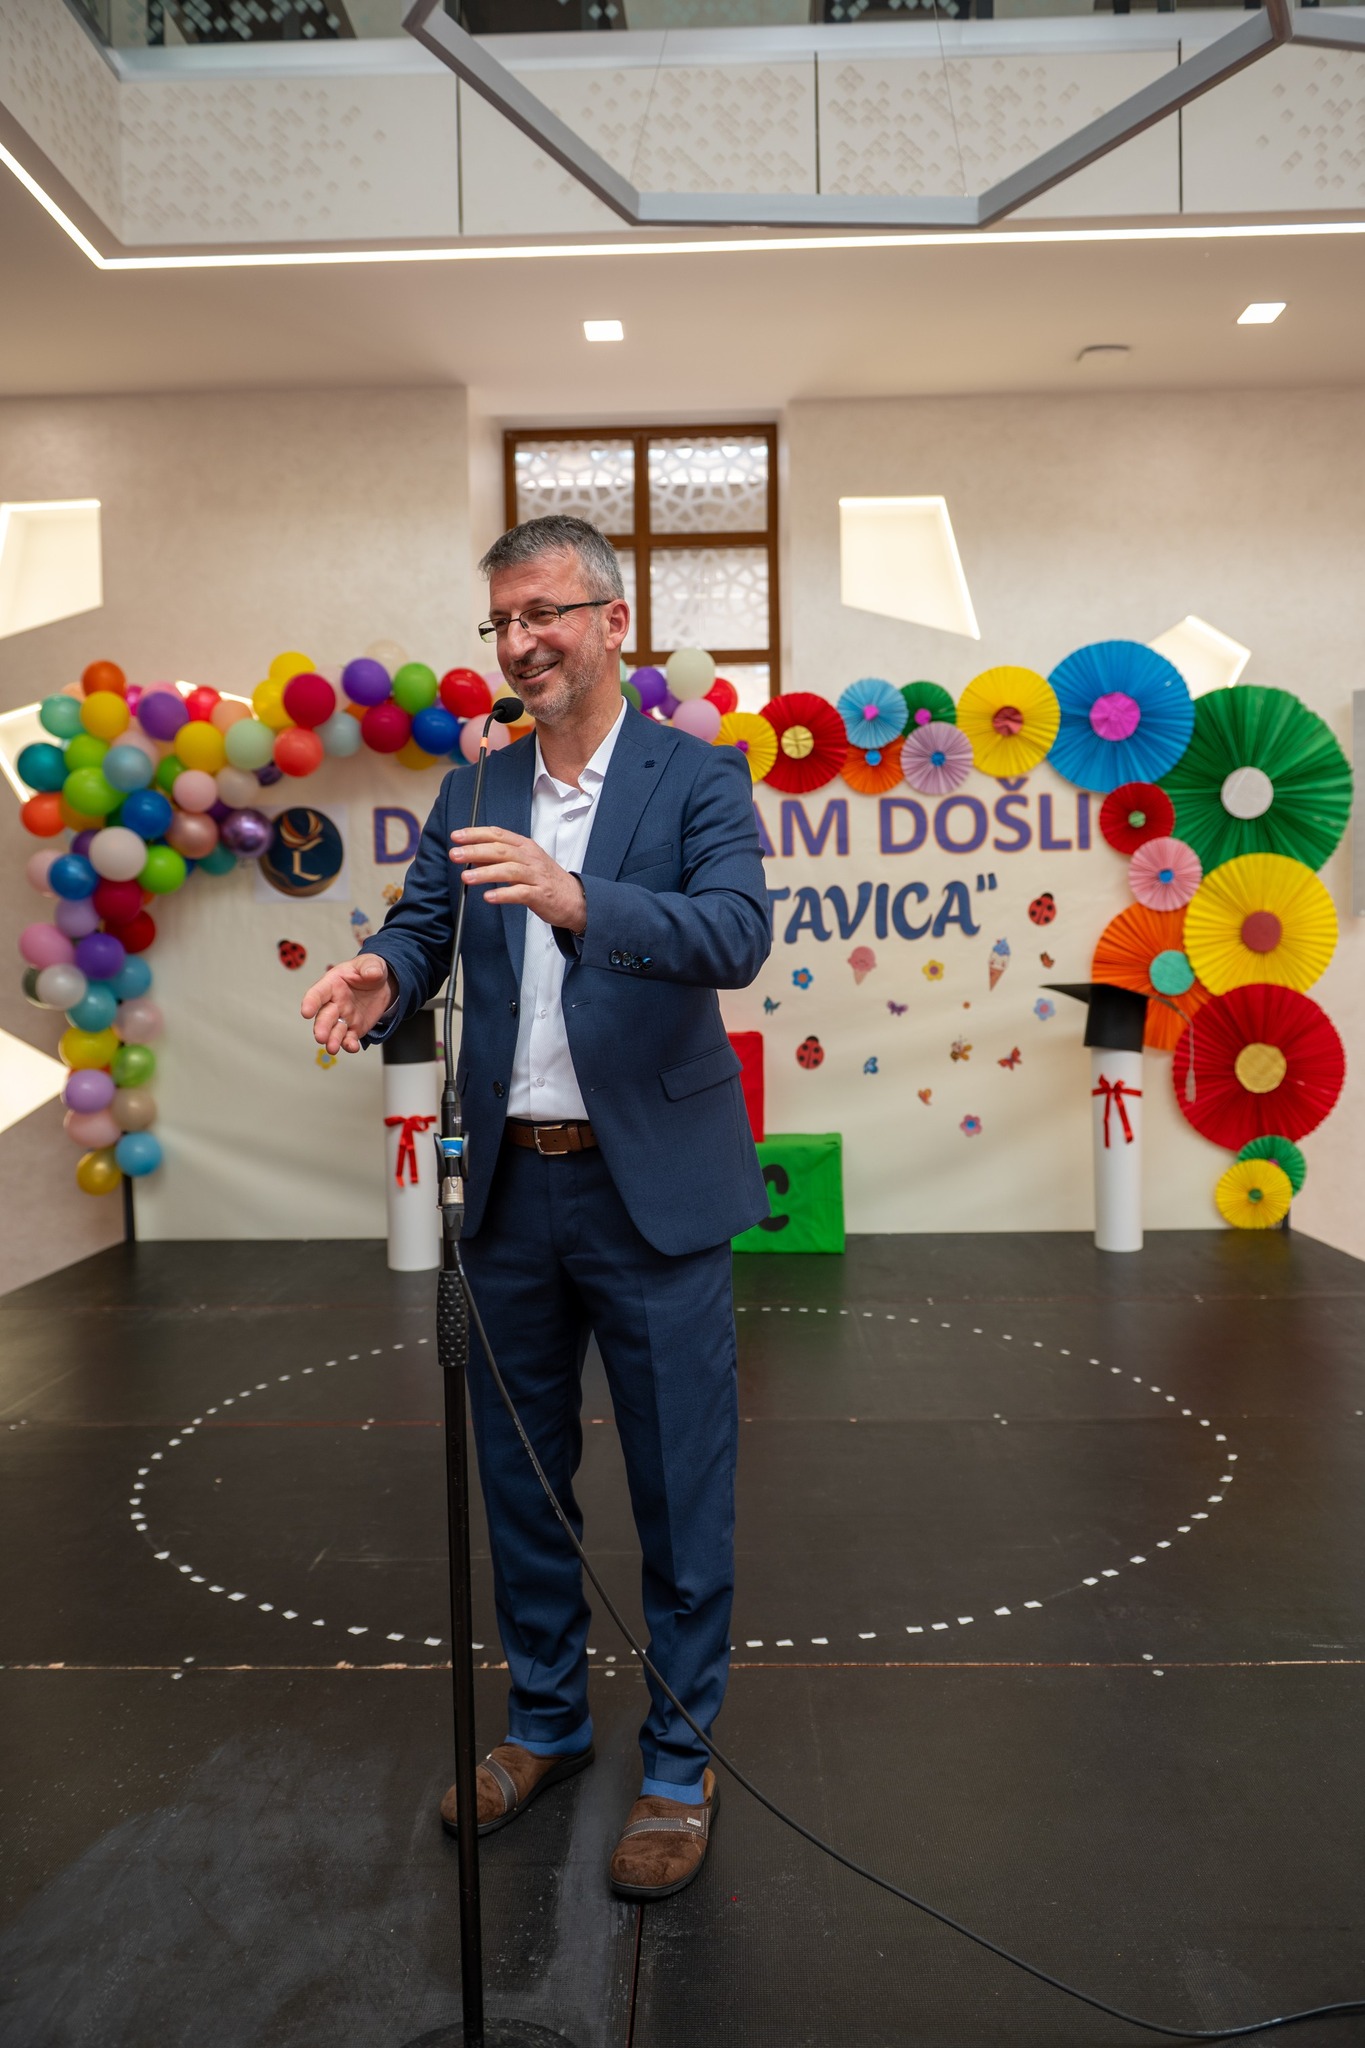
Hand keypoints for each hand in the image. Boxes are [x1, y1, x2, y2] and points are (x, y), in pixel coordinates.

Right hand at [300, 952, 396, 1055]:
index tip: (306, 1012)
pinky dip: (349, 1044)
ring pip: (334, 1031)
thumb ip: (371, 967)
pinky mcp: (353, 1028)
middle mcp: (334, 1003)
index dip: (311, 1002)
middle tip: (321, 1037)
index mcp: (332, 984)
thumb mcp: (372, 963)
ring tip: (332, 1048)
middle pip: (324, 1016)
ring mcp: (343, 1017)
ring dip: (332, 1040)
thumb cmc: (369, 970)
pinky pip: (349, 1038)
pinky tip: (352, 1047)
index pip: (318, 993)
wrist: (382, 985)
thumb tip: (372, 973)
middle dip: (321, 1027)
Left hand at [449, 826, 586, 933]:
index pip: (498, 834)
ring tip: (466, 878)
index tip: (456, 836)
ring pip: (509, 870)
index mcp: (525, 846)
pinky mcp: (541, 894)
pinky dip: (503, 894)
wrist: (575, 899)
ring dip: (486, 872)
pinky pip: (520, 893)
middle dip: (475, 851)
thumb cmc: (545, 879)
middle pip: (501, 850)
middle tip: (455, 854)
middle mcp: (530, 858)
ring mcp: (536, 876)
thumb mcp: (522, 863)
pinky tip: (489, 896)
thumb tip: (471, 854)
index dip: (476, 834)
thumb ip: (498, 858)